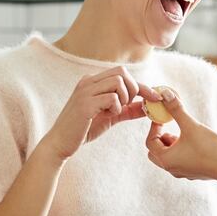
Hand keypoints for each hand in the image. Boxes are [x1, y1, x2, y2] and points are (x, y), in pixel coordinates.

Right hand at [41, 67, 161, 160]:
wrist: (60, 143)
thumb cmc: (84, 130)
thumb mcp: (110, 117)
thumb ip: (128, 110)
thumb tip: (148, 106)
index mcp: (92, 82)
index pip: (122, 74)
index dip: (142, 85)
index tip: (156, 97)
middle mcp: (88, 82)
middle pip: (122, 72)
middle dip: (133, 89)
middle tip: (128, 106)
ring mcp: (85, 91)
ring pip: (118, 82)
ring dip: (124, 98)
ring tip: (115, 111)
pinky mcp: (85, 103)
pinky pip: (111, 97)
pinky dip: (116, 108)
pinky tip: (108, 115)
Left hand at [144, 88, 216, 184]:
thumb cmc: (211, 148)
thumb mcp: (192, 126)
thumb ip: (176, 110)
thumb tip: (165, 93)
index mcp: (166, 160)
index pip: (150, 141)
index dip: (154, 126)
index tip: (162, 115)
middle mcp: (172, 169)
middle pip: (156, 151)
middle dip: (161, 136)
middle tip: (171, 125)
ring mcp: (183, 172)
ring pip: (169, 155)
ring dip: (172, 142)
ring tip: (185, 131)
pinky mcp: (194, 171)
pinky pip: (181, 159)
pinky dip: (182, 148)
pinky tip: (195, 139)